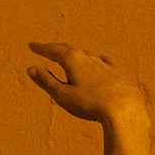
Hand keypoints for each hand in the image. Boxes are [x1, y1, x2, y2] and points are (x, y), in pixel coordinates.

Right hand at [27, 42, 149, 125]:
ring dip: (74, 53)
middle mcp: (88, 57)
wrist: (123, 109)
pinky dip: (93, 60)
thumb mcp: (62, 95)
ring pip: (85, 54)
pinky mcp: (116, 73)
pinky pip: (102, 61)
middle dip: (55, 48)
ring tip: (68, 55)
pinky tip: (97, 60)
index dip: (40, 48)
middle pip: (68, 49)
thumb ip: (46, 81)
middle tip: (46, 48)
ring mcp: (103, 63)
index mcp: (72, 59)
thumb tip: (31, 69)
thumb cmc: (90, 103)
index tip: (31, 46)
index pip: (52, 50)